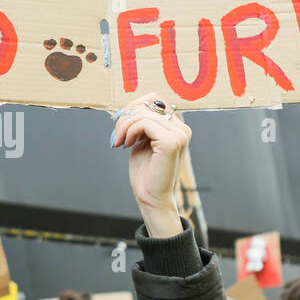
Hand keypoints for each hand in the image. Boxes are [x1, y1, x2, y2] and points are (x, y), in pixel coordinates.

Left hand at [110, 92, 190, 238]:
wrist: (152, 199)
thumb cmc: (146, 173)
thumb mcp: (142, 142)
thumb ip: (142, 124)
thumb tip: (132, 105)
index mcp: (178, 128)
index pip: (156, 100)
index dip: (134, 106)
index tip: (121, 124)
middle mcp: (182, 129)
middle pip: (150, 102)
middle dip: (127, 116)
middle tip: (117, 135)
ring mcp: (179, 135)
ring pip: (144, 113)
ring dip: (125, 126)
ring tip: (120, 141)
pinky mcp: (171, 142)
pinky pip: (145, 123)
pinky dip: (130, 131)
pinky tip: (127, 144)